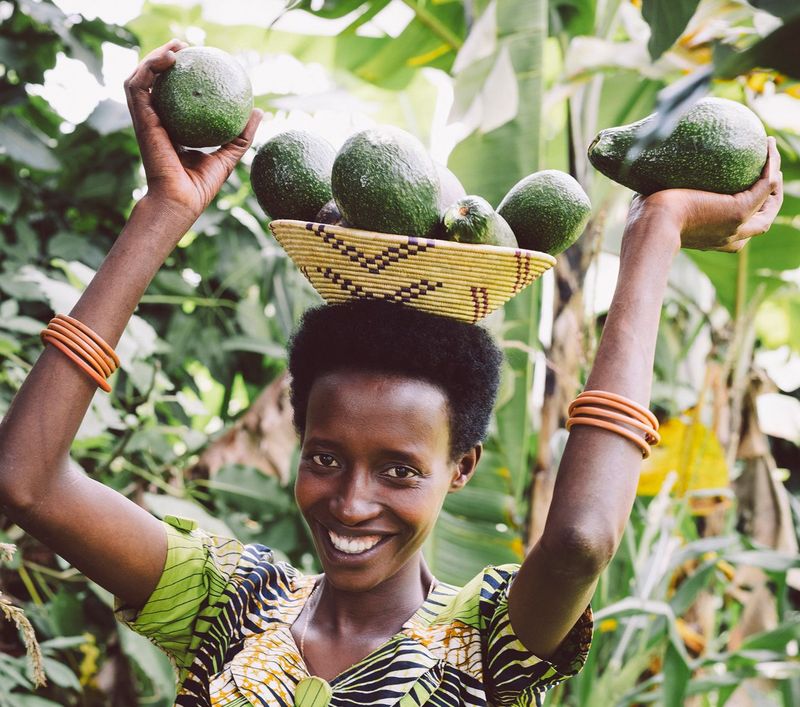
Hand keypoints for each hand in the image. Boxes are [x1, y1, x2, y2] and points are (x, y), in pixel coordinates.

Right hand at [124, 39, 262, 222]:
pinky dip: (149, 68)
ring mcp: (145, 120)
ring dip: (154, 57)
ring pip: (141, 78)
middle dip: (164, 59)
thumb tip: (259, 111)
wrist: (181, 202)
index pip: (171, 96)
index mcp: (170, 129)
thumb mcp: (227, 156)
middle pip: (153, 82)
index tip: (198, 62)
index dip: (179, 76)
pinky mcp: (141, 120)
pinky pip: (138, 87)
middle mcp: (155, 122)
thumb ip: (240, 134)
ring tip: (176, 47)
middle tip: (186, 47)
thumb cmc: (200, 186)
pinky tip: (169, 59)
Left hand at [629, 137, 782, 252]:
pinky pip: (766, 184)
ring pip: (770, 202)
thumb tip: (649, 173)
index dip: (744, 211)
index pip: (737, 230)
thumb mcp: (659, 207)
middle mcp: (730, 238)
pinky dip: (770, 164)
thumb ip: (664, 195)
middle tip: (763, 171)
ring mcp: (738, 225)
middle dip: (768, 198)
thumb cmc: (646, 218)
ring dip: (773, 177)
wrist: (650, 225)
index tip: (738, 188)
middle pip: (761, 220)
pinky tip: (766, 145)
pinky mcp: (739, 211)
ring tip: (768, 154)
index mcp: (713, 240)